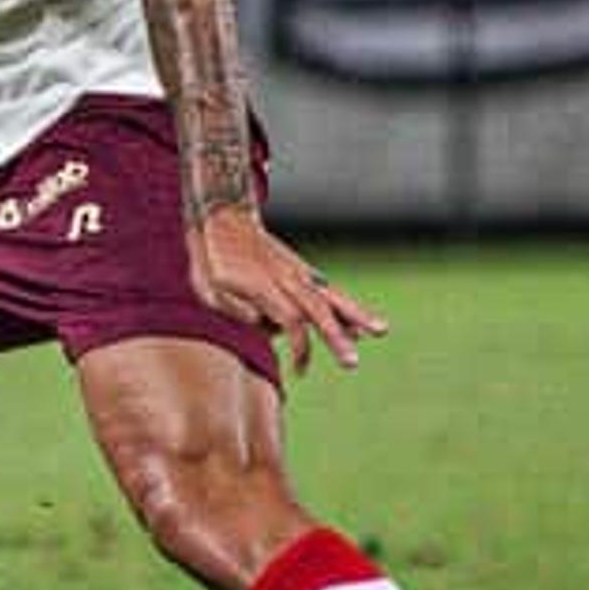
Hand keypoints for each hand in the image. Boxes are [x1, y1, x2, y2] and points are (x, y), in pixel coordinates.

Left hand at [187, 206, 385, 375]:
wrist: (222, 218)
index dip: (299, 348)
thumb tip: (265, 324)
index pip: (290, 321)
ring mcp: (297, 272)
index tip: (300, 372)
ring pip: (331, 296)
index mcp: (263, 285)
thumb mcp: (207, 288)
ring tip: (382, 331)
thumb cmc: (210, 260)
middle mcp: (286, 278)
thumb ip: (235, 309)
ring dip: (356, 315)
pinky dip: (344, 307)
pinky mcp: (301, 270)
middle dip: (336, 338)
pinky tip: (361, 325)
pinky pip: (327, 290)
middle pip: (317, 310)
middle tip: (353, 364)